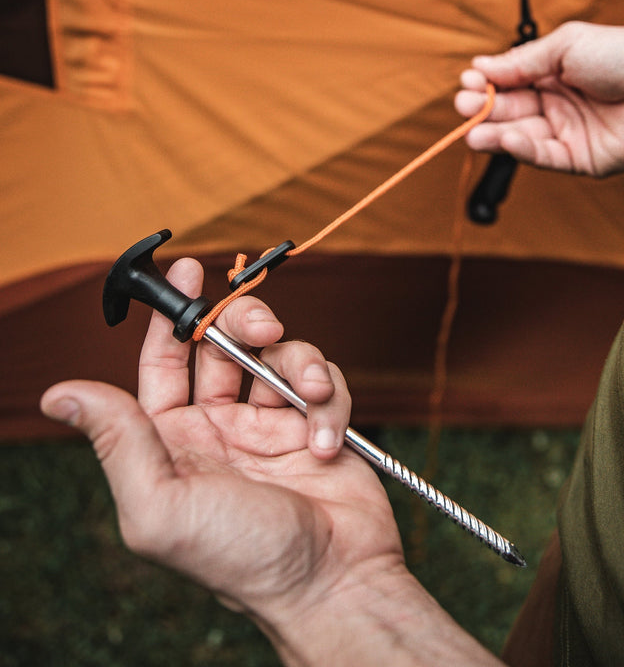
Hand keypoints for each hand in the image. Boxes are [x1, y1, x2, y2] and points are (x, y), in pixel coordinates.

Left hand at [41, 258, 403, 631]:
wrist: (332, 581)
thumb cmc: (243, 555)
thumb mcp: (161, 504)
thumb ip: (117, 442)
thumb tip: (60, 395)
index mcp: (175, 440)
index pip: (165, 361)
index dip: (174, 316)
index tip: (188, 272)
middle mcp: (222, 426)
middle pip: (227, 344)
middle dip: (245, 322)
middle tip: (261, 325)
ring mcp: (273, 424)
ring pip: (281, 354)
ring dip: (297, 362)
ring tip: (305, 396)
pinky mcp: (318, 425)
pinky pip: (324, 384)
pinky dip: (329, 402)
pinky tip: (325, 442)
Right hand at [456, 21, 623, 175]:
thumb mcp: (566, 46)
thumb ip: (522, 61)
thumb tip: (479, 66)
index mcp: (552, 73)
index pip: (507, 82)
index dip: (485, 84)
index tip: (467, 82)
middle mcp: (555, 104)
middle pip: (509, 111)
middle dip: (482, 110)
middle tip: (461, 107)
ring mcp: (566, 133)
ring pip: (520, 137)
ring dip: (494, 135)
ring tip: (471, 132)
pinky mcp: (578, 160)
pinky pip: (543, 157)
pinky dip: (522, 150)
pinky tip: (507, 139)